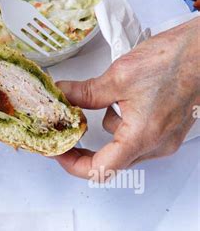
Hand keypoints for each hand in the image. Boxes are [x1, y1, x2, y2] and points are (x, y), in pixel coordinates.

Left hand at [55, 16, 199, 177]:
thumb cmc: (175, 61)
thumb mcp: (119, 75)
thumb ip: (86, 92)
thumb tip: (62, 95)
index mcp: (141, 137)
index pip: (99, 169)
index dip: (72, 163)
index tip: (57, 151)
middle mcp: (157, 145)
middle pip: (111, 161)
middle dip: (85, 146)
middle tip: (65, 131)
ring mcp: (166, 139)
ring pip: (124, 147)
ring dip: (107, 129)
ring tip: (100, 102)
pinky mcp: (171, 130)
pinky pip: (139, 136)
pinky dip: (124, 123)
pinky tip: (124, 98)